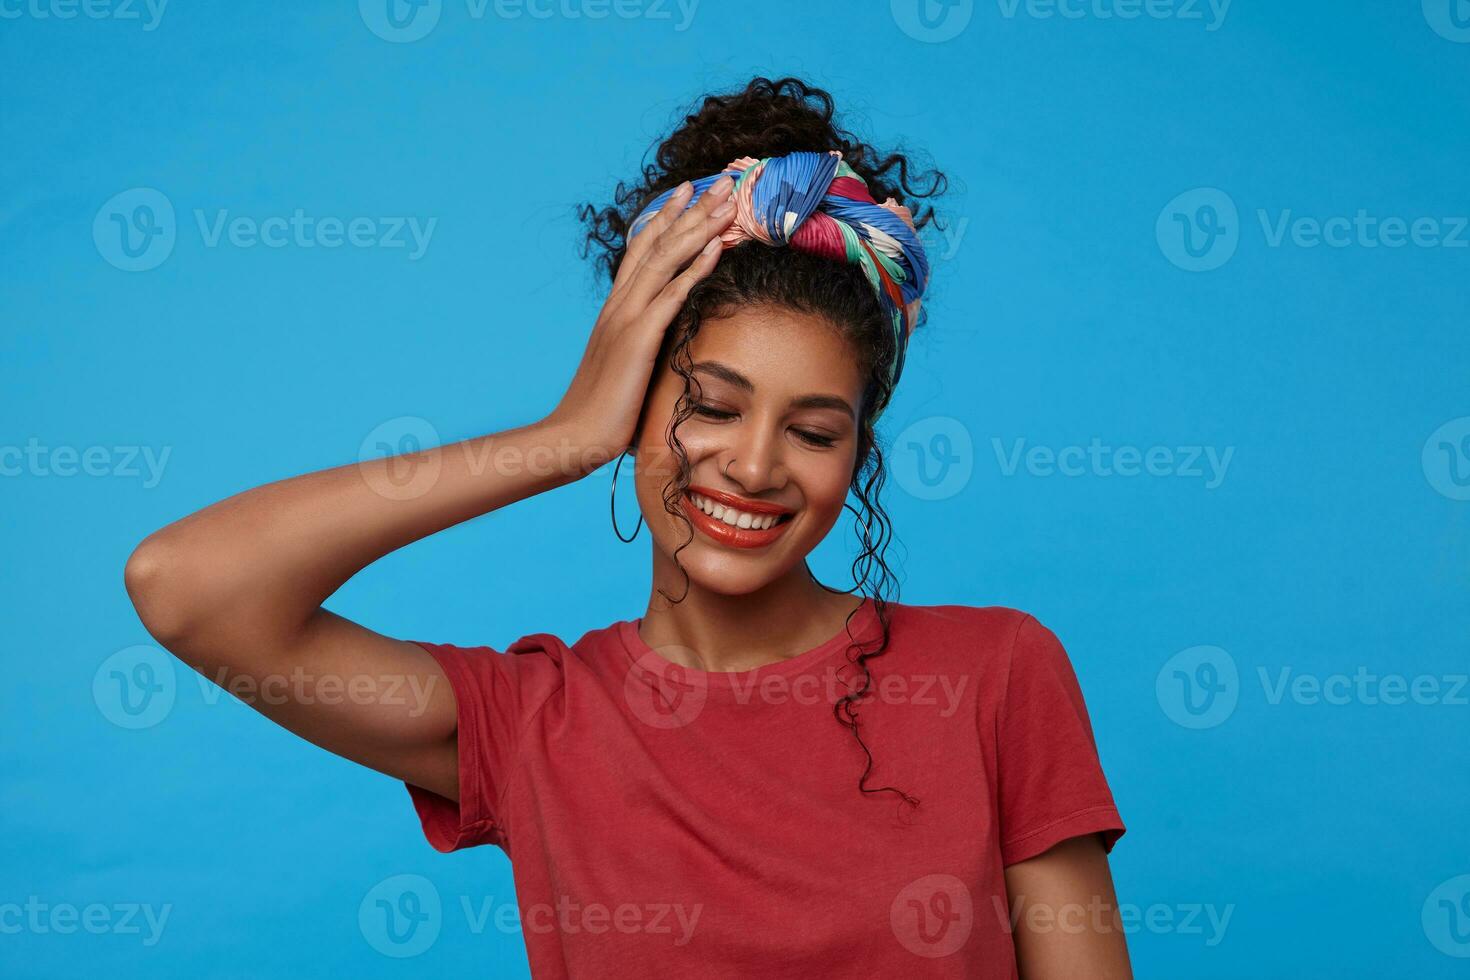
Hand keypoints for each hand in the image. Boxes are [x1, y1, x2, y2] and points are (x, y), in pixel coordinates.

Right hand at [548, 174, 735, 469]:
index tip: (690, 193)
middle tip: (721, 181)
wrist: (573, 438)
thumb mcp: (625, 370)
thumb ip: (643, 349)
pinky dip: (695, 268)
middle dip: (691, 210)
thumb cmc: (602, 413)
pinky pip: (672, 295)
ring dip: (699, 227)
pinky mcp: (637, 340)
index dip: (667, 219)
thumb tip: (664, 346)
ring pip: (666, 259)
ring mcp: (626, 319)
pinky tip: (716, 247)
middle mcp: (619, 305)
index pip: (643, 251)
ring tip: (727, 202)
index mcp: (615, 310)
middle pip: (657, 243)